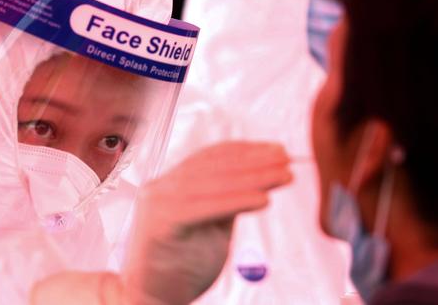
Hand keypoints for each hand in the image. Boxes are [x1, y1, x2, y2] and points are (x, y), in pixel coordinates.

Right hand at [29, 142, 291, 304]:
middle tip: (286, 157)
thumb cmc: (182, 264)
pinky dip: (236, 201)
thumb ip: (225, 200)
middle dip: (254, 160)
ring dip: (253, 177)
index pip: (209, 157)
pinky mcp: (161, 223)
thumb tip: (258, 175)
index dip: (244, 150)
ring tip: (284, 175)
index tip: (276, 148)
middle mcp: (160, 187)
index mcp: (170, 184)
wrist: (151, 298)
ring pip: (212, 182)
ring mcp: (157, 203)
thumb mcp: (210, 225)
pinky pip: (205, 207)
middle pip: (213, 166)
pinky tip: (263, 200)